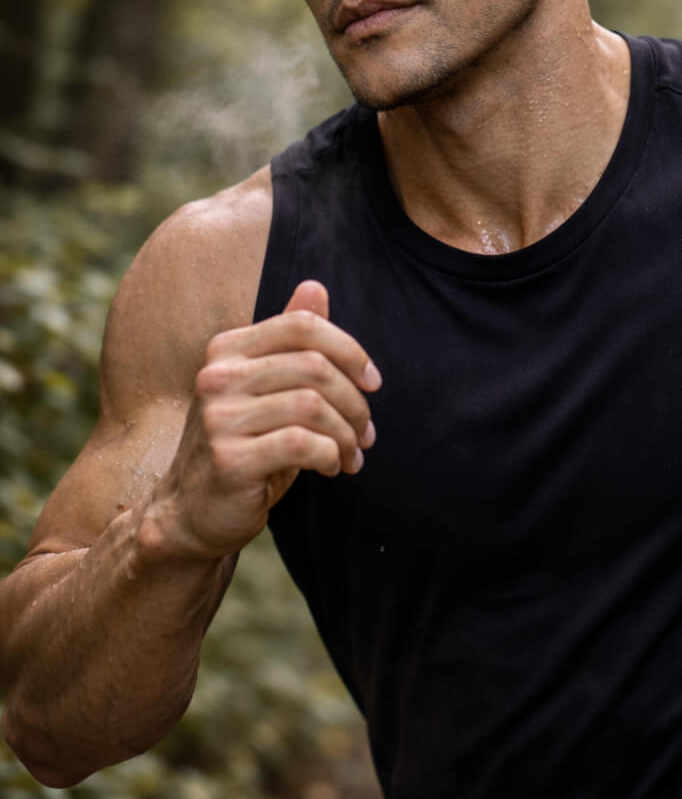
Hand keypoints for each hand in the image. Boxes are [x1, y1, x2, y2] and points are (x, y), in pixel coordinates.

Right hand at [149, 280, 380, 558]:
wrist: (192, 511)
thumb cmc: (241, 446)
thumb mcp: (266, 389)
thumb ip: (289, 343)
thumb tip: (316, 287)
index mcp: (227, 350)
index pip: (301, 325)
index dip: (349, 349)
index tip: (372, 382)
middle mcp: (217, 377)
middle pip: (314, 366)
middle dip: (355, 402)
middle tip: (366, 433)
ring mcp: (218, 418)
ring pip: (312, 406)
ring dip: (346, 434)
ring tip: (352, 455)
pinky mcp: (229, 459)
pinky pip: (301, 443)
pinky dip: (330, 455)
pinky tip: (331, 468)